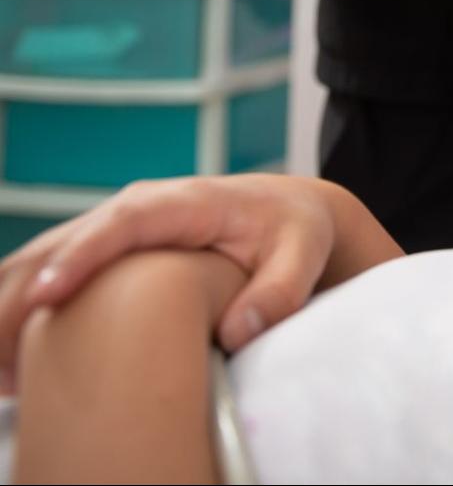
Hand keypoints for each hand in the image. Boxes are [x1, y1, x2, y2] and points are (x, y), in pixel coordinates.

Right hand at [0, 175, 343, 383]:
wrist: (289, 211)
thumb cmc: (295, 232)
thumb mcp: (305, 254)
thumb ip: (280, 291)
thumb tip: (239, 332)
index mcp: (185, 203)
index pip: (123, 224)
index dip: (82, 257)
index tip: (48, 295)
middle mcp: (139, 207)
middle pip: (63, 242)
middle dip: (26, 293)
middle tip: (6, 353)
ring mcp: (115, 225)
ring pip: (42, 257)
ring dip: (11, 304)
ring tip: (3, 367)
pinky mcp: (105, 247)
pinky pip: (48, 270)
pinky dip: (19, 306)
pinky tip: (10, 360)